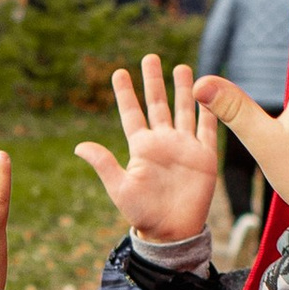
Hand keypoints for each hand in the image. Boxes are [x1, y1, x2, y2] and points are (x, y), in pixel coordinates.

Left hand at [75, 54, 219, 245]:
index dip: (126, 93)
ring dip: (183, 89)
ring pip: (184, 110)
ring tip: (181, 67)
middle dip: (154, 81)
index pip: (132, 114)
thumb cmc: (143, 213)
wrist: (173, 232)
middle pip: (158, 104)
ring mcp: (184, 147)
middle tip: (150, 57)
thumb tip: (78, 147)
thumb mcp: (119, 187)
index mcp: (141, 147)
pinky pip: (208, 129)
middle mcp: (162, 142)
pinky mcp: (204, 156)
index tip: (118, 72)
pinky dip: (209, 111)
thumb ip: (103, 164)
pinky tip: (210, 93)